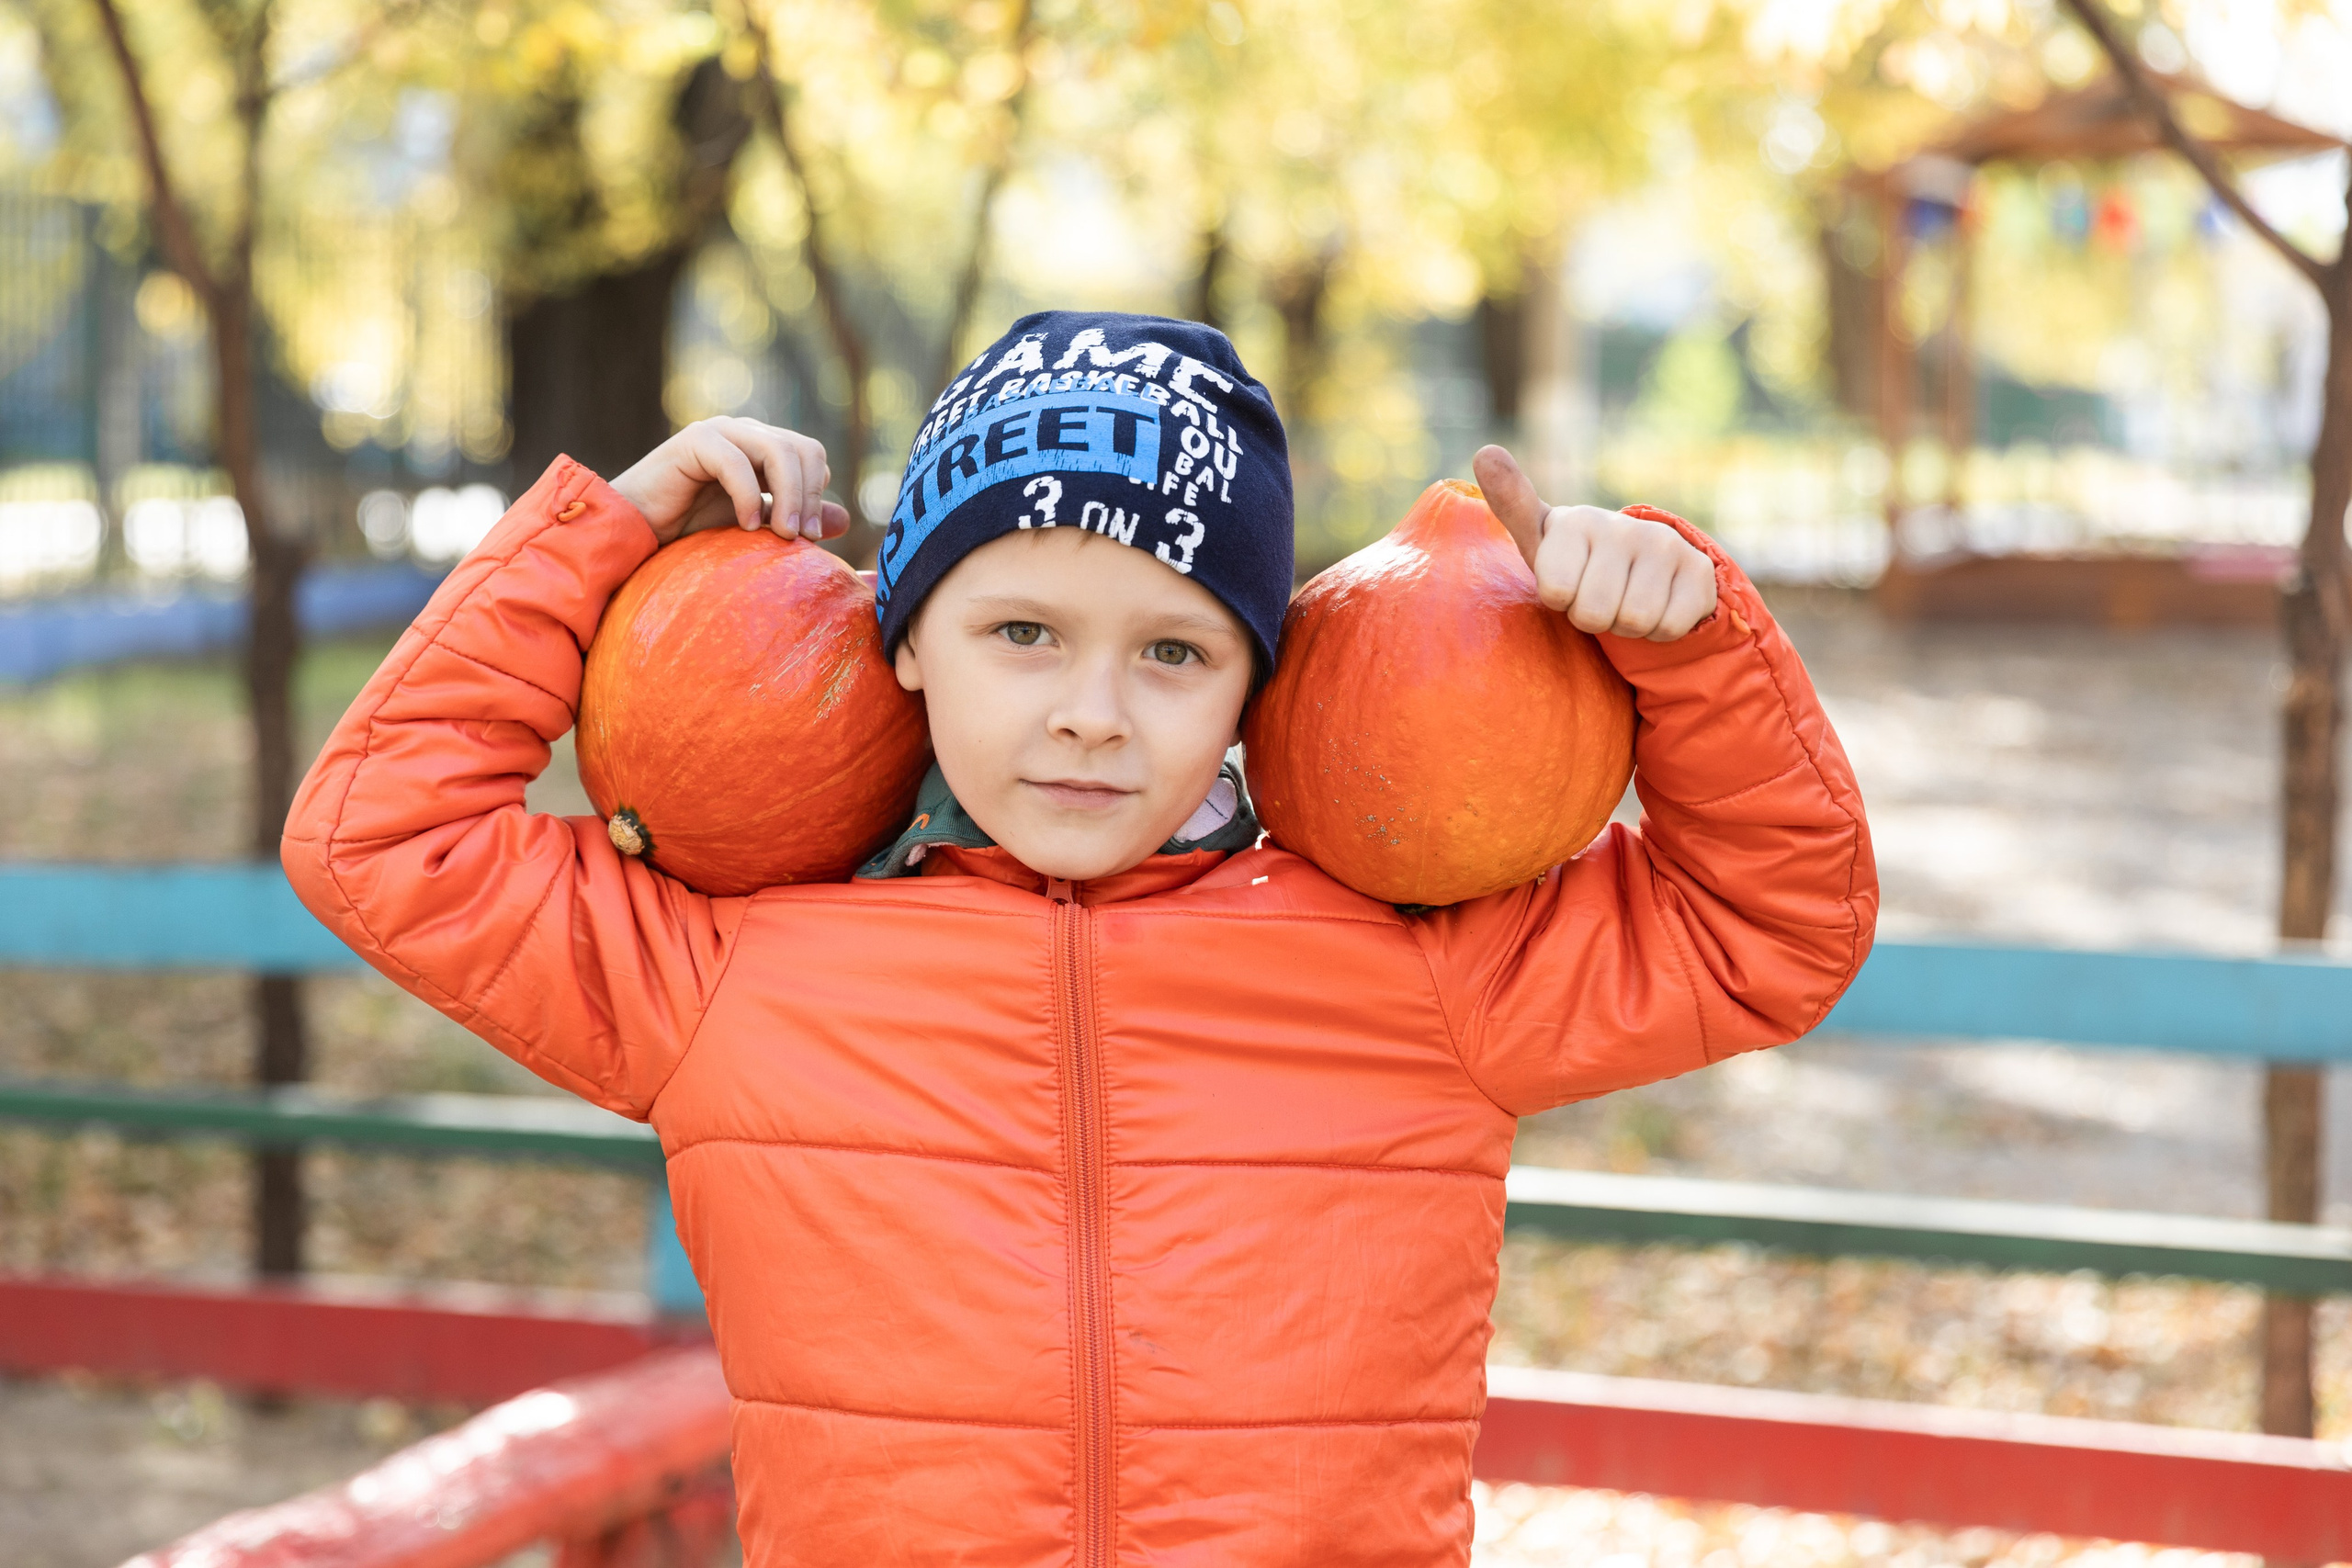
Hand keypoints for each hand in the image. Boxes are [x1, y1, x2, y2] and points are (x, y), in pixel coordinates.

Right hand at [609, 417, 854, 545]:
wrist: (637, 532)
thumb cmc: (691, 531)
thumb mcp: (754, 527)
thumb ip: (794, 518)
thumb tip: (845, 517)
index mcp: (763, 449)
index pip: (812, 455)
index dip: (817, 494)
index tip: (812, 538)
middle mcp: (746, 434)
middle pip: (803, 449)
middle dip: (808, 495)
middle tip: (799, 538)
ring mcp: (721, 433)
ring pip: (777, 450)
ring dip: (788, 495)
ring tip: (781, 534)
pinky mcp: (694, 441)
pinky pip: (735, 461)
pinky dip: (748, 495)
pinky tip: (745, 527)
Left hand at [1471, 445, 1716, 641]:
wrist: (1643, 568)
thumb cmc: (1577, 559)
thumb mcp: (1540, 540)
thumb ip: (1511, 502)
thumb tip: (1485, 451)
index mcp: (1577, 520)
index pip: (1557, 592)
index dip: (1560, 599)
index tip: (1566, 580)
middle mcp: (1625, 526)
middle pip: (1595, 613)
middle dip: (1593, 617)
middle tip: (1597, 595)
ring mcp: (1666, 546)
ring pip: (1635, 621)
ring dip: (1626, 625)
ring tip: (1624, 598)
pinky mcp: (1700, 571)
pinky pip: (1668, 627)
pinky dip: (1659, 631)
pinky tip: (1656, 604)